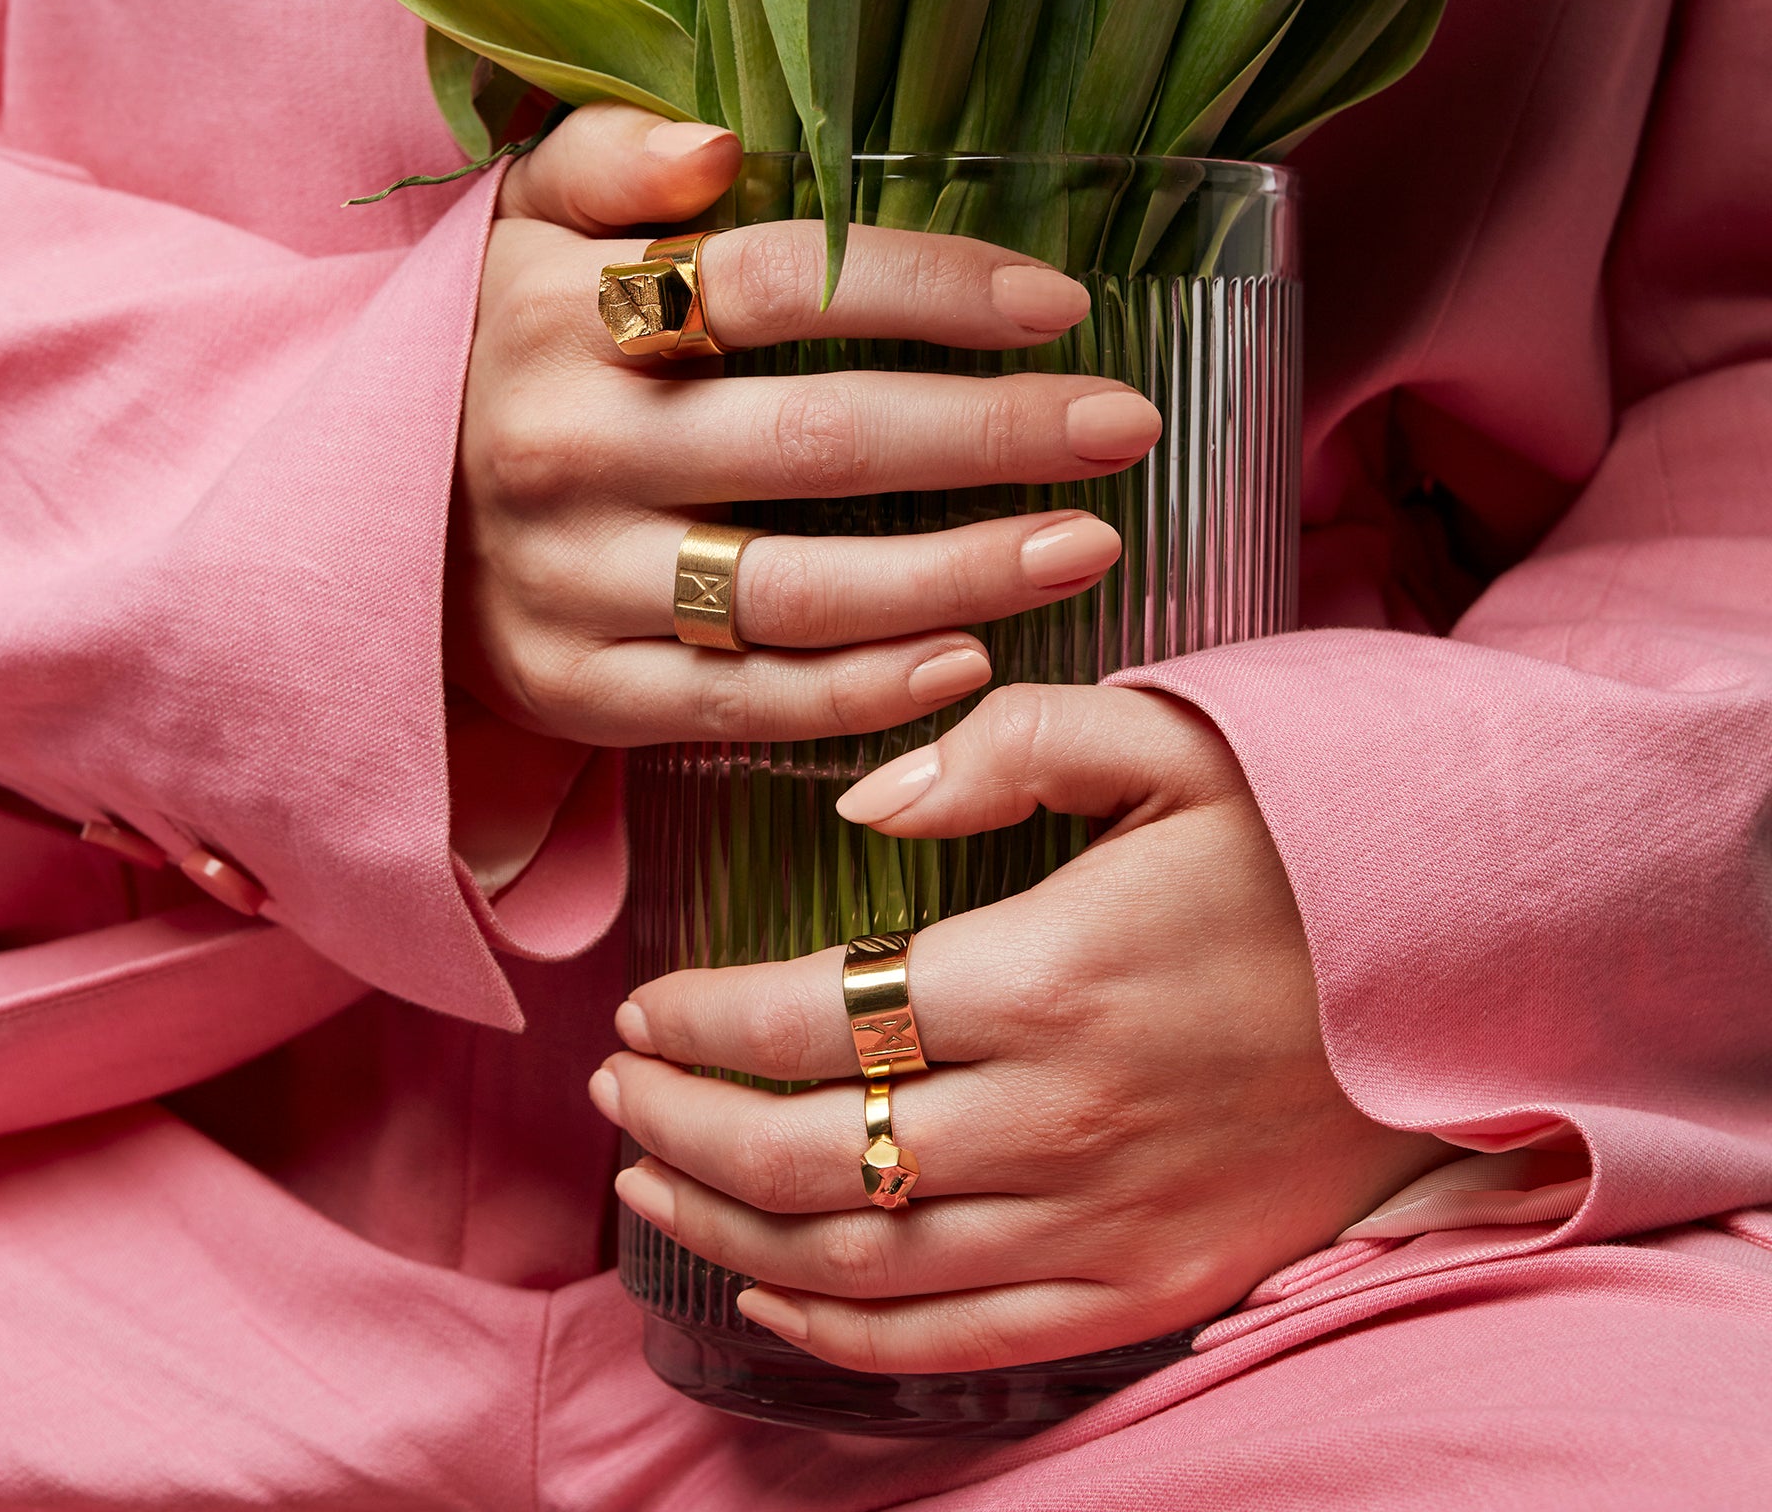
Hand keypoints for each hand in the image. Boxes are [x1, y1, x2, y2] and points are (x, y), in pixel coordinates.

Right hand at [446, 105, 1162, 749]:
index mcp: (560, 314)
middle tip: (1122, 427)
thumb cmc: (480, 357)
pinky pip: (746, 703)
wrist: (351, 521)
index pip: (785, 284)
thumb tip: (715, 145)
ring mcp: (571, 583)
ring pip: (800, 591)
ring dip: (963, 573)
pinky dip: (865, 691)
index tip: (1058, 306)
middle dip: (995, 434)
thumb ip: (602, 156)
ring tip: (1088, 548)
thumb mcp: (511, 227)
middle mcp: (565, 449)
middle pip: (821, 442)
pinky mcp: (580, 688)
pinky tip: (969, 659)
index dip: (932, 288)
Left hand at [591, 685, 1448, 1372]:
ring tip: (648, 1179)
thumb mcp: (1175, 743)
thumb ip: (1006, 745)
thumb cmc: (1305, 852)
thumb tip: (858, 803)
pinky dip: (837, 1331)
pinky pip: (955, 1341)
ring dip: (726, 1231)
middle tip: (614, 1088)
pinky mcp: (1143, 1287)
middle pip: (810, 1155)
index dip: (703, 1018)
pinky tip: (766, 1294)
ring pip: (861, 1262)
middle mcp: (1063, 1119)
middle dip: (680, 1128)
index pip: (818, 1015)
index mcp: (1054, 975)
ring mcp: (1104, 1221)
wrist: (1469, 984)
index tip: (643, 1002)